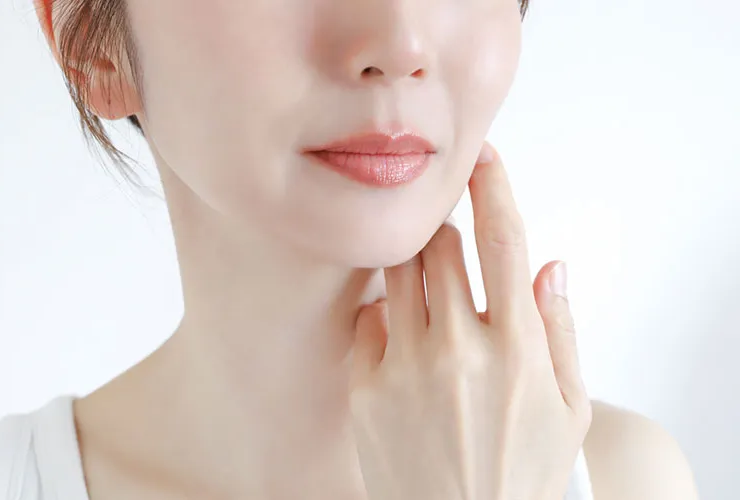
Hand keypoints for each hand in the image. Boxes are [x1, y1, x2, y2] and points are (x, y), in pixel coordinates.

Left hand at [349, 142, 591, 499]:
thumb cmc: (522, 469)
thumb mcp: (568, 407)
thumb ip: (560, 330)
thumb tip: (550, 266)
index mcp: (516, 346)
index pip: (504, 239)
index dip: (492, 186)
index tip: (482, 156)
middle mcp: (458, 348)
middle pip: (438, 243)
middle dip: (444, 230)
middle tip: (448, 242)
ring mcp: (405, 366)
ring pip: (398, 270)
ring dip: (412, 261)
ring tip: (424, 286)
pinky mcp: (366, 386)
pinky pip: (368, 318)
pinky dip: (385, 314)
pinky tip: (401, 339)